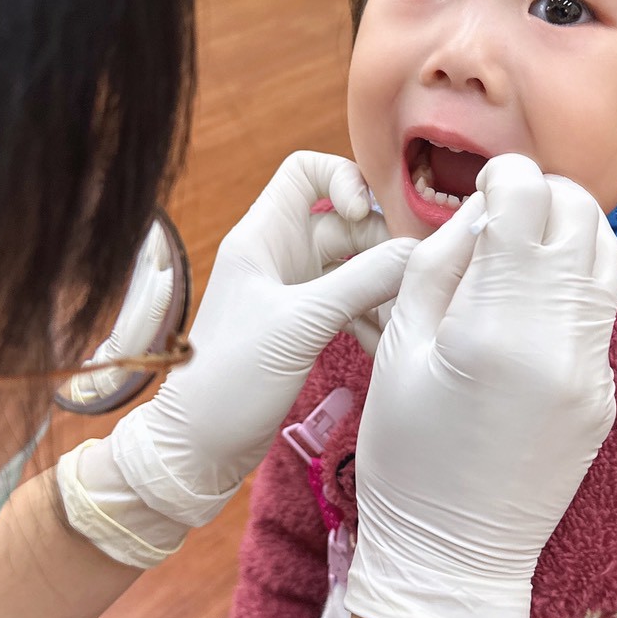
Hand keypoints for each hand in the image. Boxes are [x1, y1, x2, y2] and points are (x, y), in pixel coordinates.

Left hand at [59, 153, 414, 565]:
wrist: (198, 447)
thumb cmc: (229, 380)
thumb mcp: (300, 324)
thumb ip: (361, 282)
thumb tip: (418, 251)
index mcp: (262, 236)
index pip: (307, 171)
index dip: (346, 180)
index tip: (369, 217)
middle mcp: (278, 255)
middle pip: (347, 222)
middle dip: (383, 246)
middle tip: (409, 281)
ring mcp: (292, 291)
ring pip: (355, 266)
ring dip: (384, 287)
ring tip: (403, 318)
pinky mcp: (303, 326)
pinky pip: (351, 303)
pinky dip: (373, 316)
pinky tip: (386, 342)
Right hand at [347, 155, 616, 617]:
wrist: (453, 558)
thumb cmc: (404, 457)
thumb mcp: (397, 351)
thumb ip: (438, 266)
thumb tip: (480, 213)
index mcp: (496, 330)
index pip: (528, 204)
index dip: (507, 175)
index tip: (486, 182)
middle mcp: (560, 344)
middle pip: (581, 217)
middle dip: (544, 195)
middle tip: (505, 211)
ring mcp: (592, 372)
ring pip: (606, 258)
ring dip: (568, 233)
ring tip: (522, 248)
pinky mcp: (604, 394)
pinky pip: (599, 311)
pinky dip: (572, 284)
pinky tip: (530, 303)